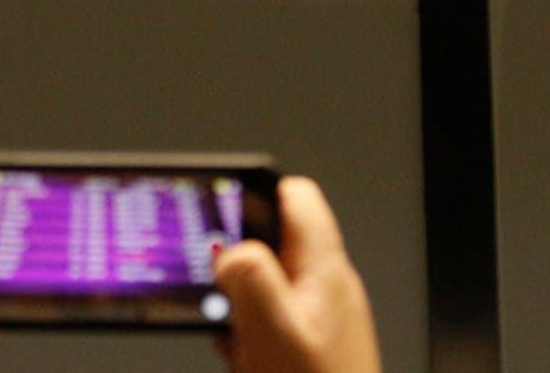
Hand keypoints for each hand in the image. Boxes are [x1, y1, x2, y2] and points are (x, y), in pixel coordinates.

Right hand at [214, 176, 381, 372]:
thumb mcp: (274, 331)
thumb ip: (250, 277)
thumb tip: (230, 249)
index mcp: (325, 269)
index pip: (296, 195)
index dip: (254, 194)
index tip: (220, 213)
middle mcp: (329, 288)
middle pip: (273, 243)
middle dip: (237, 266)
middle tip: (221, 296)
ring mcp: (324, 320)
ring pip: (267, 288)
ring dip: (240, 309)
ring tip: (239, 340)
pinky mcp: (314, 349)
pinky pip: (272, 325)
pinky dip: (251, 337)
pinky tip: (248, 361)